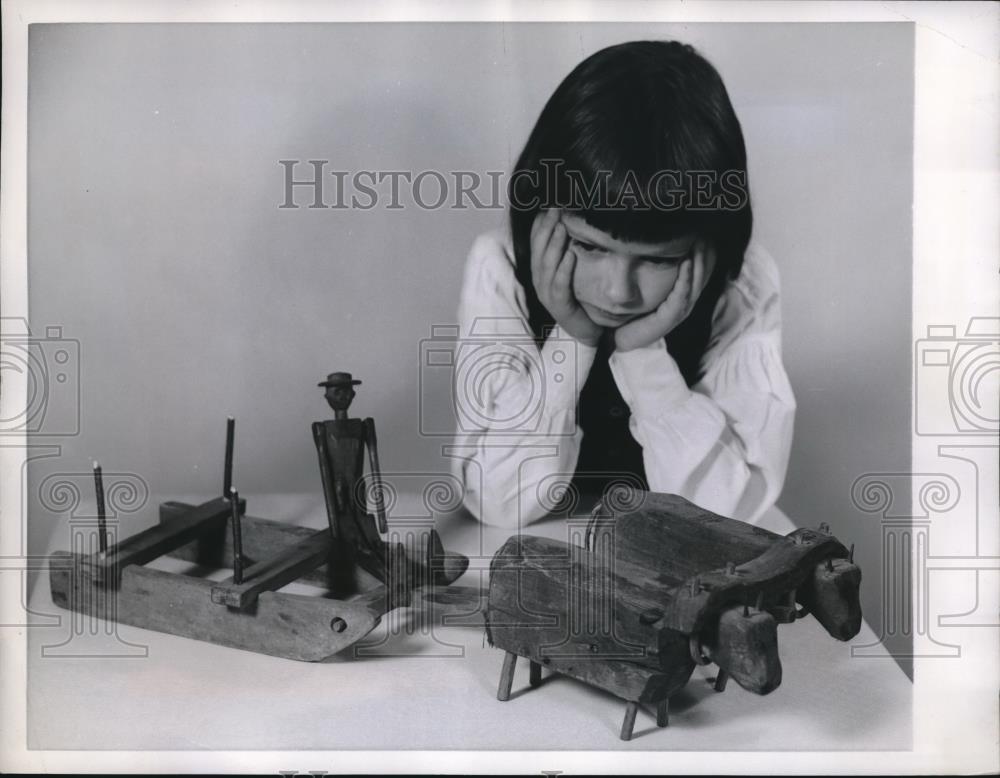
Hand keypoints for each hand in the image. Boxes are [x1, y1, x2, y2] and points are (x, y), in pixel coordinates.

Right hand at [530, 209, 603, 346]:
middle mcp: (539, 280)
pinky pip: (559, 286)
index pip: (535, 242)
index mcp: (540, 270)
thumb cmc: (581, 299)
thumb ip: (570, 250)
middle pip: (539, 250)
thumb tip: (575, 223)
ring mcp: (546, 294)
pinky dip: (564, 270)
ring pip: (546, 266)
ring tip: (562, 227)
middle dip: (546, 228)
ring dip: (554, 245)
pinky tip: (571, 256)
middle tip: (556, 209)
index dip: (540, 223)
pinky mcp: (559, 307)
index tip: (549, 204)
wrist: (586, 331)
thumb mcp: (573, 270)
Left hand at [613, 238, 715, 351]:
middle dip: (704, 253)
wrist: (623, 336)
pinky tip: (686, 262)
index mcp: (681, 294)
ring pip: (694, 282)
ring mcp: (680, 310)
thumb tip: (651, 241)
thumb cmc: (632, 312)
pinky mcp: (671, 317)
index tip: (702, 232)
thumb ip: (651, 268)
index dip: (702, 252)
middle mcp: (684, 302)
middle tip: (705, 232)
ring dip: (698, 262)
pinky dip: (685, 278)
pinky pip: (681, 294)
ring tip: (699, 243)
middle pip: (700, 274)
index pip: (696, 270)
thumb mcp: (644, 286)